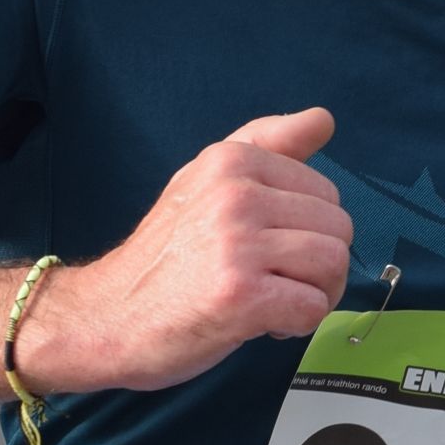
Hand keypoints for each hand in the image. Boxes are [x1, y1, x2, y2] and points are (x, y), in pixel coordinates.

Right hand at [16, 107, 353, 393]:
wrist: (106, 317)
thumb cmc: (164, 258)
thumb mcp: (205, 182)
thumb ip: (266, 146)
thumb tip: (324, 118)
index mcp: (231, 160)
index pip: (327, 192)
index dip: (309, 231)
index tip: (270, 250)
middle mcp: (235, 194)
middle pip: (338, 230)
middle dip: (318, 267)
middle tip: (274, 282)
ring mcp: (237, 244)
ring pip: (332, 267)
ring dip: (312, 296)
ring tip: (270, 303)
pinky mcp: (240, 295)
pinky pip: (312, 309)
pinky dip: (295, 326)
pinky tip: (261, 325)